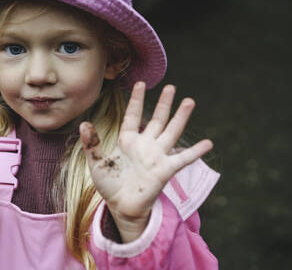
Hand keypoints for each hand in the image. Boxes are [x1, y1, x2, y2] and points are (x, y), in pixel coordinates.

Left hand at [80, 82, 212, 241]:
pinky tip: (208, 143)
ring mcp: (156, 156)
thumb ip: (91, 143)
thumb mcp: (96, 163)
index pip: (133, 116)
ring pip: (171, 132)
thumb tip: (83, 123)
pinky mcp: (165, 170)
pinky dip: (195, 152)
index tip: (141, 83)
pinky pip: (183, 159)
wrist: (121, 207)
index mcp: (127, 140)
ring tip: (189, 101)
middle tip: (171, 87)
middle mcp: (144, 145)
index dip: (137, 100)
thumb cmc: (109, 185)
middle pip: (157, 119)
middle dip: (164, 104)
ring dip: (181, 117)